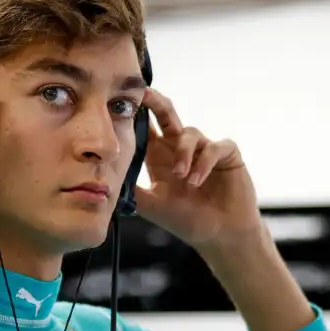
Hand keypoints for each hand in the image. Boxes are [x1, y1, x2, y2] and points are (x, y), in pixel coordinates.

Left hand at [132, 89, 263, 249]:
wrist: (217, 235)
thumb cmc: (185, 219)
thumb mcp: (151, 204)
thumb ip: (131, 189)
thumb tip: (103, 178)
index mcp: (159, 156)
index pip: (145, 128)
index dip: (136, 115)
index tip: (122, 104)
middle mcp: (180, 147)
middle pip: (166, 114)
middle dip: (156, 102)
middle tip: (145, 95)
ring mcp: (204, 148)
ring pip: (190, 133)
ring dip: (184, 154)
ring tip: (181, 177)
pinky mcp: (227, 154)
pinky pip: (214, 147)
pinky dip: (204, 162)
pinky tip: (196, 180)